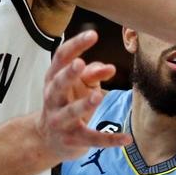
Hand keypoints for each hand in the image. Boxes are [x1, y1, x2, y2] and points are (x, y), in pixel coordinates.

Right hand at [35, 30, 129, 161]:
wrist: (48, 139)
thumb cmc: (67, 104)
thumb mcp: (78, 86)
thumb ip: (93, 73)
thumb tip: (110, 68)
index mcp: (53, 80)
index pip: (61, 58)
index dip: (75, 46)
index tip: (93, 34)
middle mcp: (53, 99)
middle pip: (58, 84)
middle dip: (68, 75)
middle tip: (80, 64)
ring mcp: (61, 120)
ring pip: (71, 112)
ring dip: (84, 104)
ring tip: (98, 96)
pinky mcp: (73, 140)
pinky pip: (92, 139)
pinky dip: (110, 140)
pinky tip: (127, 138)